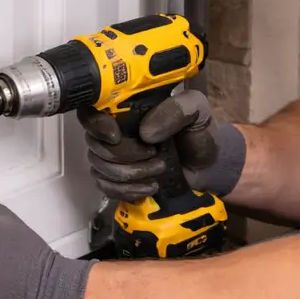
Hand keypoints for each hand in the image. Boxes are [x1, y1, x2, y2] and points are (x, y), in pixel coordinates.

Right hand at [77, 89, 245, 201]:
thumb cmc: (199, 132)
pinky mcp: (118, 179)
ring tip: (159, 171)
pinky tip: (149, 187)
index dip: (96, 124)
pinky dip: (126, 191)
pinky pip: (105, 187)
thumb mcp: (196, 110)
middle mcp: (115, 129)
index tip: (116, 136)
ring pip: (99, 167)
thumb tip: (145, 132)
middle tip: (156, 155)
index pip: (91, 110)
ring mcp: (114, 156)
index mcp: (127, 107)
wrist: (208, 165)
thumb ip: (177, 110)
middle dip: (126, 156)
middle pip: (96, 144)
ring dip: (130, 175)